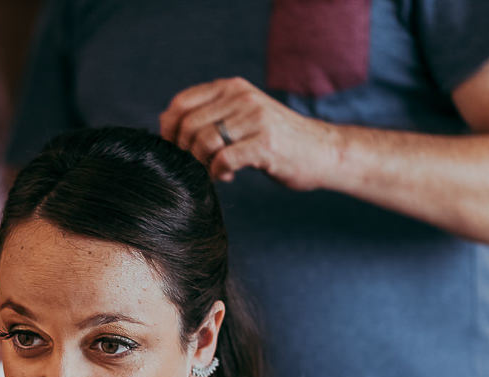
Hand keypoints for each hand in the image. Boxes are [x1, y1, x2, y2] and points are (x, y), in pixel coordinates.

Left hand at [159, 77, 340, 188]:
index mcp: (232, 88)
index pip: (181, 103)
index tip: (174, 149)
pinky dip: (218, 173)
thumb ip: (210, 114)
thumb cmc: (277, 139)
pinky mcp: (265, 143)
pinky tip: (228, 176)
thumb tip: (165, 122)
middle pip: (188, 125)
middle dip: (184, 151)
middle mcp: (242, 97)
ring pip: (203, 142)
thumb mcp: (243, 115)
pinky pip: (223, 160)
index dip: (169, 130)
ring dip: (201, 163)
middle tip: (196, 165)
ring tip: (214, 170)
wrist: (324, 151)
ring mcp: (255, 118)